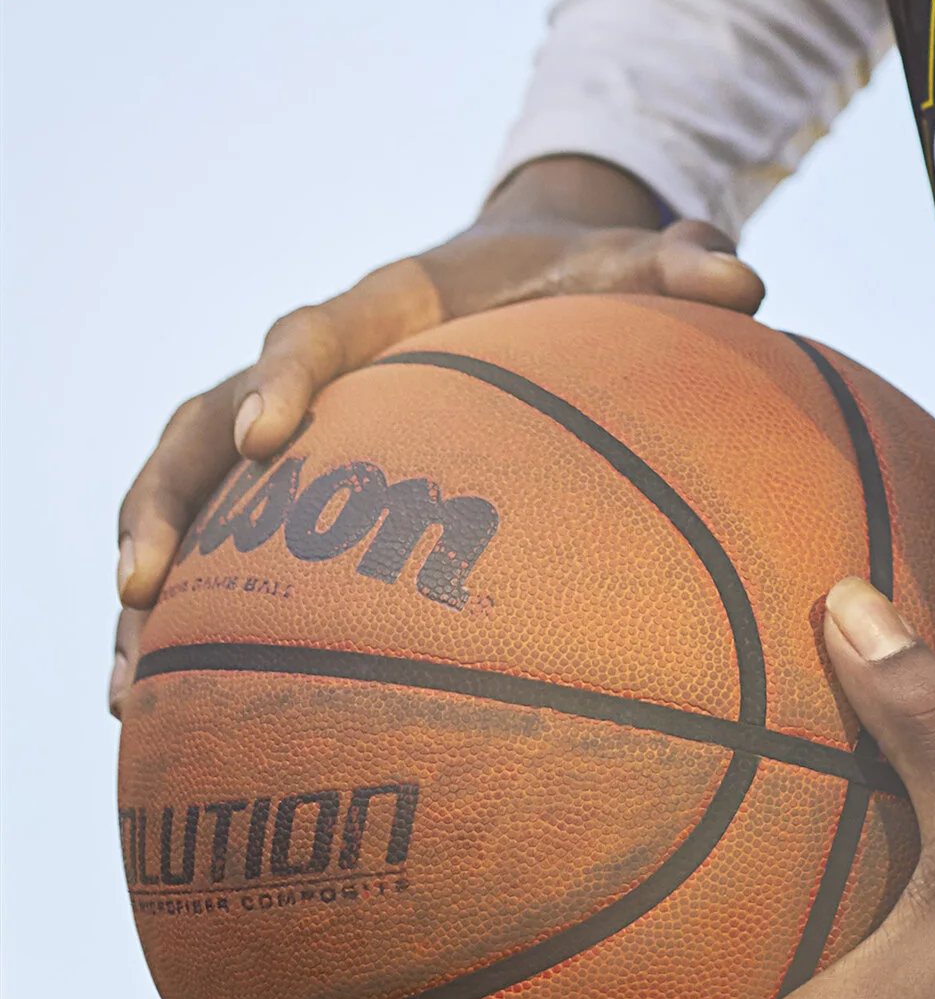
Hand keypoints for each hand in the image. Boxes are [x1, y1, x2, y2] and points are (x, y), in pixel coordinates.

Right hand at [110, 157, 760, 712]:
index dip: (282, 378)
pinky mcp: (292, 503)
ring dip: (153, 581)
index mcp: (381, 308)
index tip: (270, 437)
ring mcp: (292, 437)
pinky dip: (191, 635)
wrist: (537, 278)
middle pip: (200, 426)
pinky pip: (222, 566)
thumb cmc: (580, 281)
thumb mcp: (631, 266)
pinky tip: (170, 732)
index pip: (310, 332)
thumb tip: (743, 279)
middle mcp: (314, 371)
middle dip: (164, 502)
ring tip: (127, 695)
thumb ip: (680, 267)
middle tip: (142, 591)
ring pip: (186, 498)